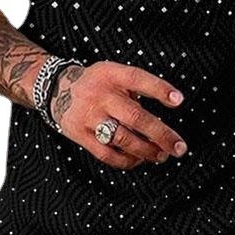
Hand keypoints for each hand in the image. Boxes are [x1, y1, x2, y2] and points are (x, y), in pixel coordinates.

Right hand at [48, 61, 187, 168]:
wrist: (56, 88)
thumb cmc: (96, 84)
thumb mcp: (113, 74)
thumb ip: (134, 91)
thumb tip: (160, 121)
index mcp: (111, 75)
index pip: (138, 79)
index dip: (159, 89)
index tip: (179, 100)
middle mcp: (100, 95)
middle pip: (135, 117)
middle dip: (161, 134)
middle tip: (179, 147)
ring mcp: (89, 116)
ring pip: (123, 139)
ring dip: (146, 150)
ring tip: (161, 155)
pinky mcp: (80, 135)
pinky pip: (106, 154)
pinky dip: (126, 160)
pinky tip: (139, 160)